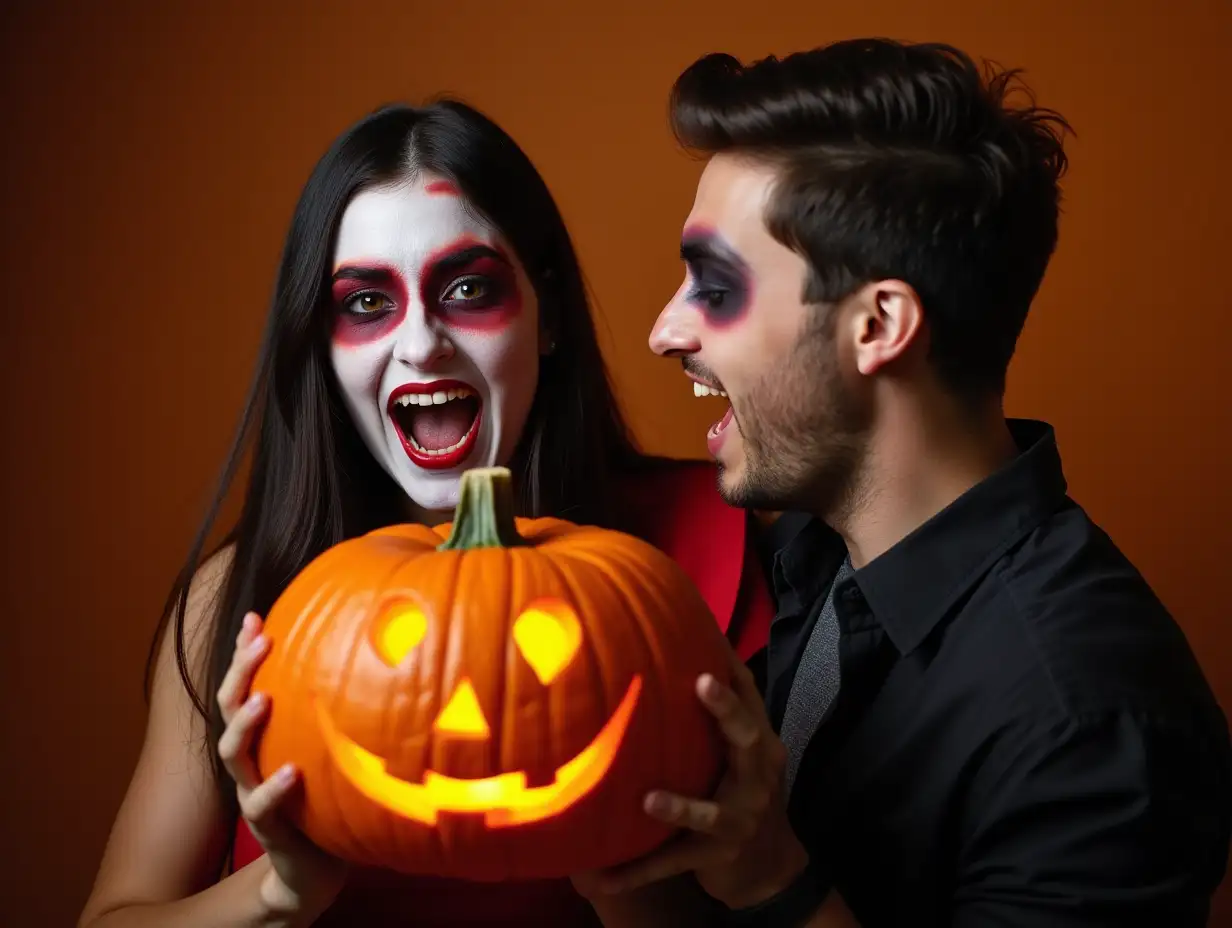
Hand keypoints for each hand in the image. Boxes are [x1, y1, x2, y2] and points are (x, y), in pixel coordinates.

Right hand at [217, 612, 347, 920]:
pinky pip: (262, 807)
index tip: (256, 616)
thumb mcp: (327, 747)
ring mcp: (254, 794)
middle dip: (240, 672)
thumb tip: (370, 653)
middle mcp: (251, 761)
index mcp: (263, 738)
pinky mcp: (270, 829)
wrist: (314, 869)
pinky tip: (291, 772)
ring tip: (264, 698)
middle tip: (260, 641)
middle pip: (229, 709)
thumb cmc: (325, 797)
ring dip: (245, 724)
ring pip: (233, 755)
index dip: (245, 652)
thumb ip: (334, 710)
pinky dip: (274, 789)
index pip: (245, 686)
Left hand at [577, 648, 808, 910]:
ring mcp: (740, 819)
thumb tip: (668, 652)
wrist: (769, 866)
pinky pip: (675, 861)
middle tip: (701, 683)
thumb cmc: (742, 793)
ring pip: (712, 813)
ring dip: (681, 806)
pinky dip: (641, 867)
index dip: (729, 662)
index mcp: (760, 744)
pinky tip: (603, 875)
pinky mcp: (717, 855)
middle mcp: (757, 776)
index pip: (749, 695)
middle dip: (726, 711)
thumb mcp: (741, 753)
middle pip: (747, 739)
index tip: (706, 626)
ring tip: (650, 799)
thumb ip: (715, 716)